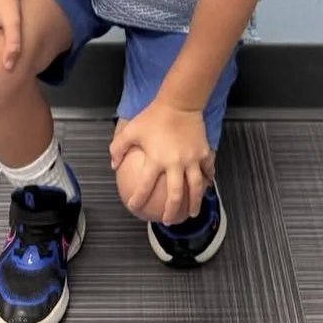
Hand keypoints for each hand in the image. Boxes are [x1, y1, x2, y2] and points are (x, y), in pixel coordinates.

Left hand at [109, 99, 215, 223]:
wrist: (180, 102)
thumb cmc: (154, 115)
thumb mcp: (131, 129)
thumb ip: (119, 147)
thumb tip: (114, 164)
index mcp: (156, 160)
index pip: (145, 186)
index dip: (138, 199)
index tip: (134, 207)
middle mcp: (175, 163)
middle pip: (175, 194)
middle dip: (171, 211)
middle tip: (167, 220)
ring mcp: (192, 159)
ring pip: (196, 187)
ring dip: (194, 203)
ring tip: (191, 213)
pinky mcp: (203, 153)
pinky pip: (208, 170)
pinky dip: (208, 180)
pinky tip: (206, 186)